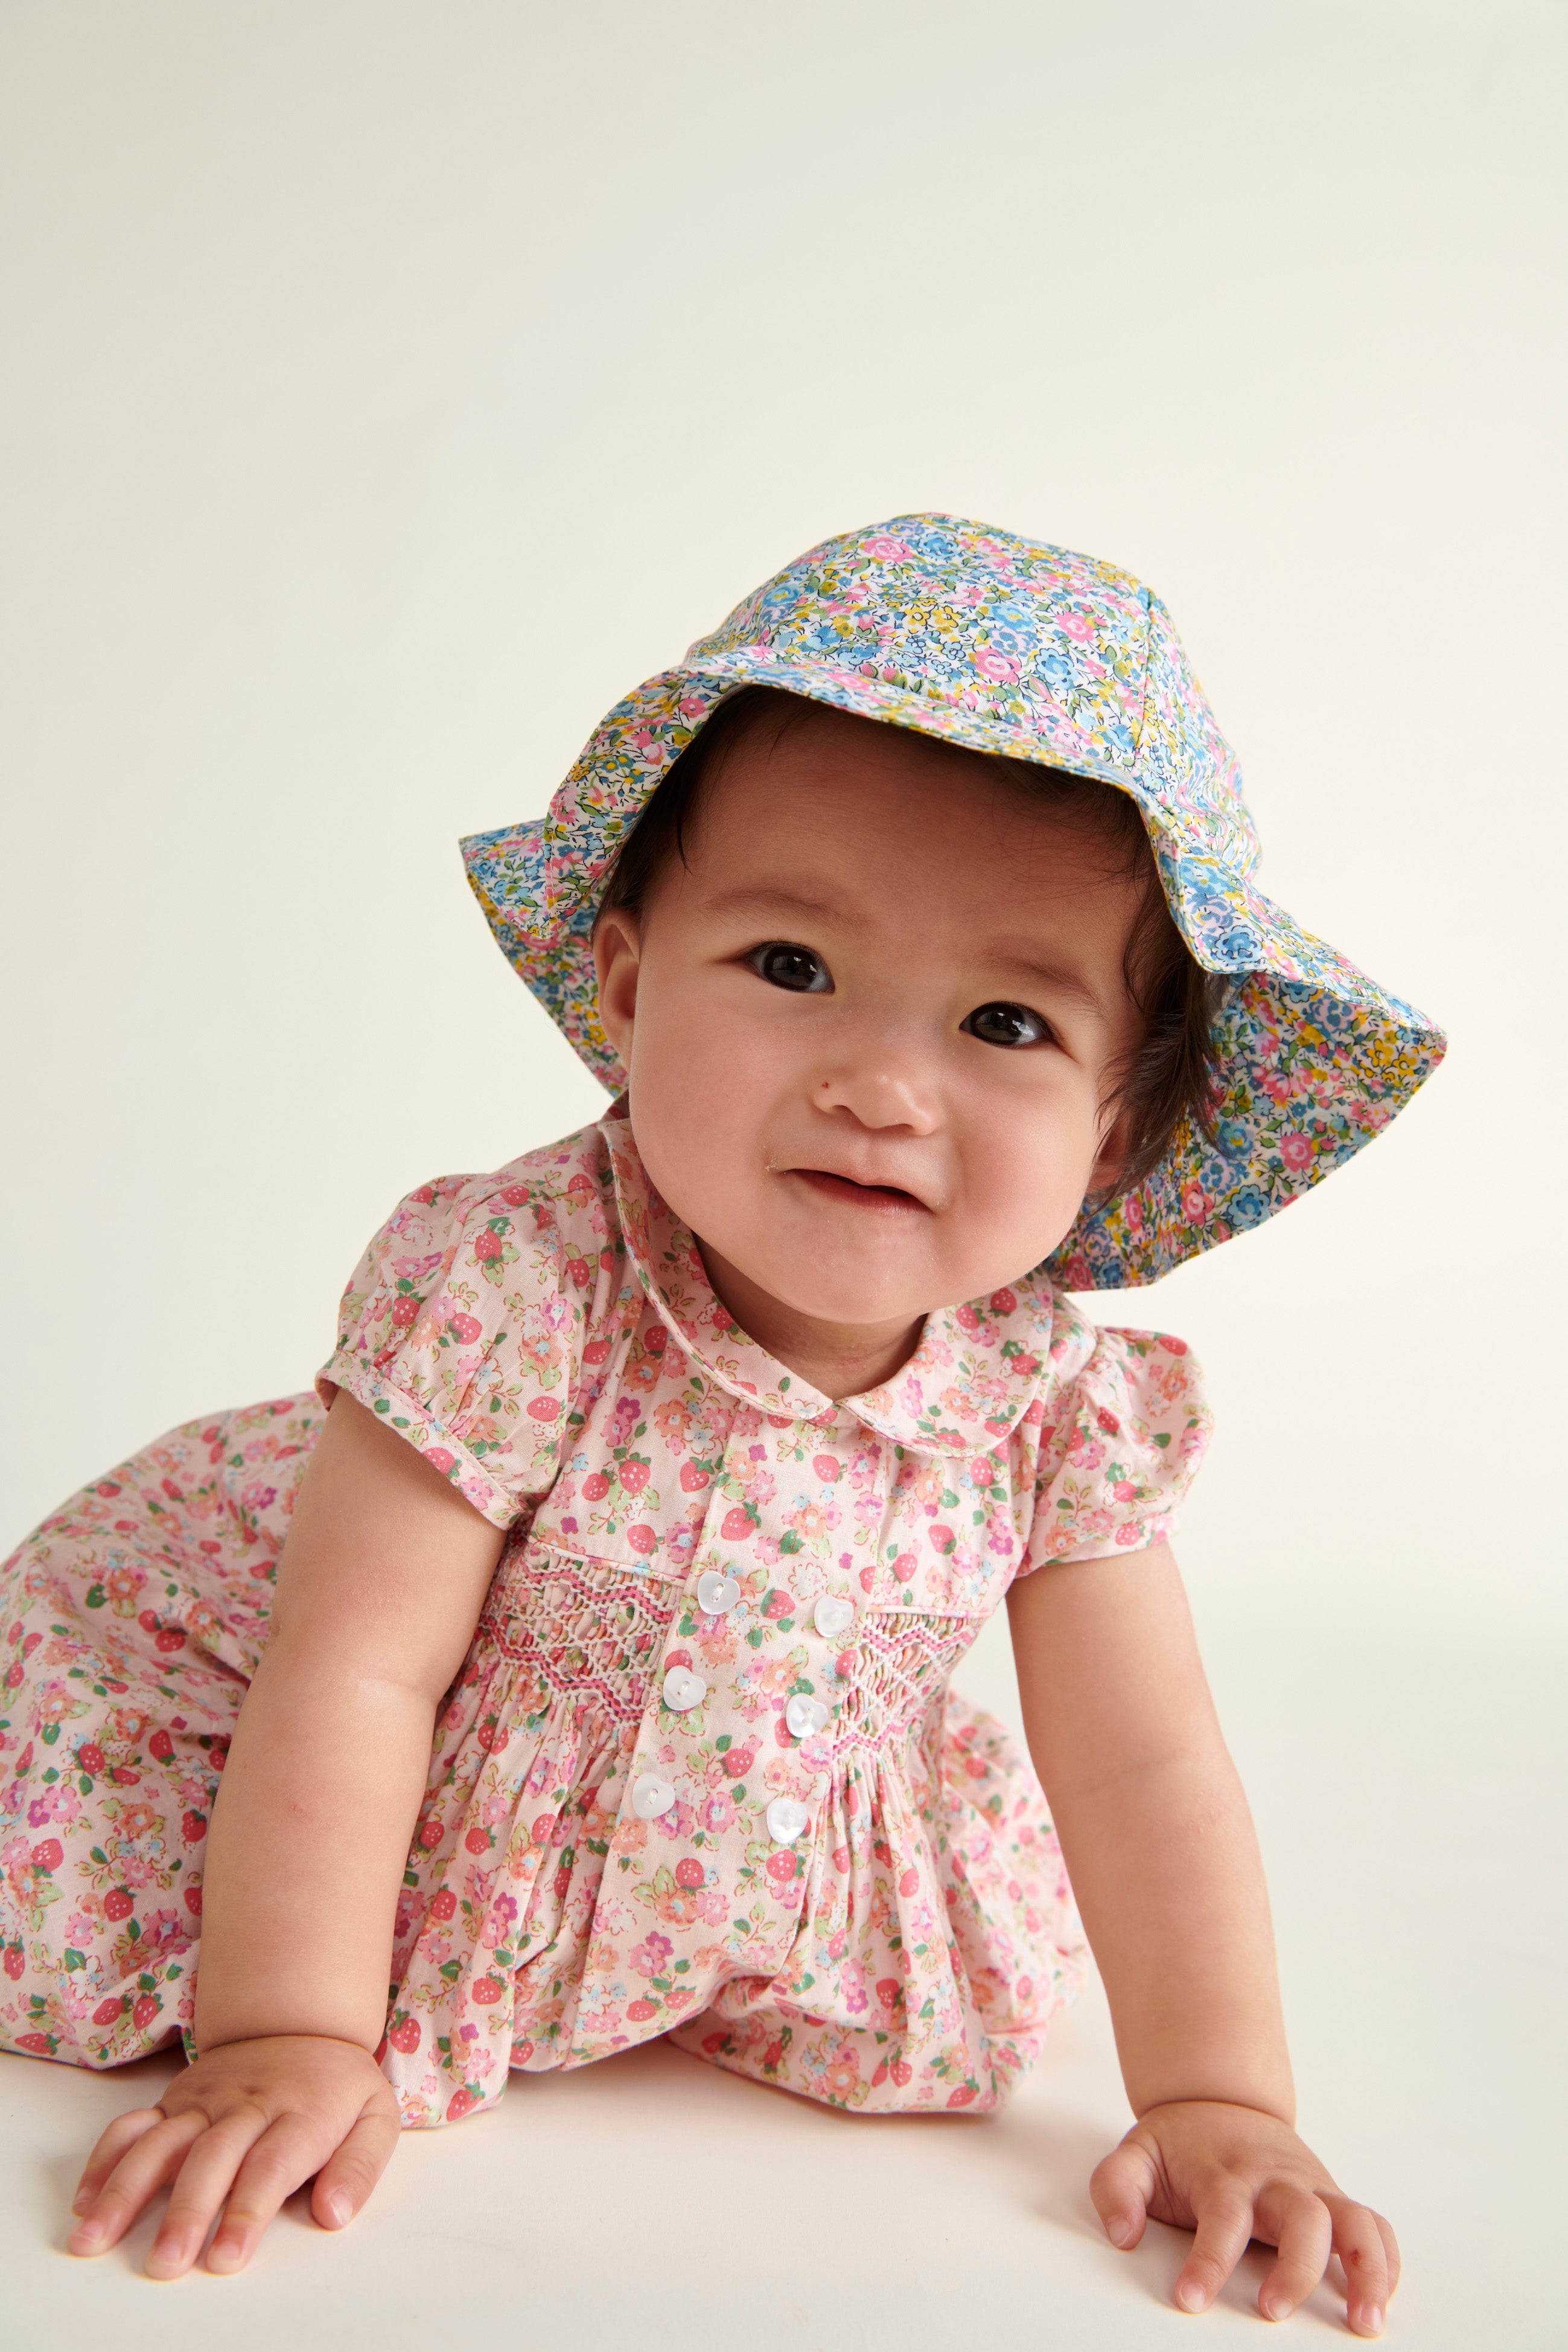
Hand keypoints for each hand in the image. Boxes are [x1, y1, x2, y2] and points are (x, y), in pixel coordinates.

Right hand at [66, 2034, 400, 2278]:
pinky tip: (85, 2201)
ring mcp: (205, 2099)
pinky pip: (134, 2125)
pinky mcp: (175, 2098)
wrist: (301, 2021)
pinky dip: (105, 2160)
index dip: (246, 2213)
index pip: (270, 2166)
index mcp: (299, 2113)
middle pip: (210, 2159)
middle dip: (185, 2213)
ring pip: (160, 2142)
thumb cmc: (338, 2086)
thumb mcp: (375, 2117)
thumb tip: (334, 2215)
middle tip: (164, 2263)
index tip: (225, 2259)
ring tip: (94, 2239)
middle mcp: (246, 2104)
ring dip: (124, 2191)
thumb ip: (360, 2167)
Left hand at [1091, 2100, 1399, 2335]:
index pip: (1222, 2218)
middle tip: (1272, 2312)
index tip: (1190, 2301)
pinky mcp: (1333, 2199)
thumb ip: (1117, 2188)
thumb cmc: (1181, 2144)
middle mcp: (1276, 2181)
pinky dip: (1386, 2262)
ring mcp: (1311, 2188)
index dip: (1207, 2262)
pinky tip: (1381, 2300)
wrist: (1221, 2101)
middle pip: (1302, 2218)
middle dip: (1295, 2269)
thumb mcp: (1136, 2153)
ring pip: (1354, 2221)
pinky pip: (1375, 2226)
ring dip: (1365, 2270)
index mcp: (1226, 2174)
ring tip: (1363, 2322)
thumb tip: (1122, 2233)